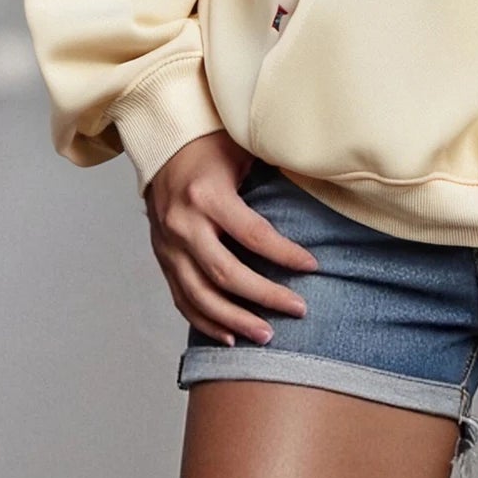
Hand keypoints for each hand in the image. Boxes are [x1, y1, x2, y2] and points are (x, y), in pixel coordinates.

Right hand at [143, 131, 319, 345]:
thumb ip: (272, 169)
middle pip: (226, 275)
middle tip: (298, 310)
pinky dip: (205, 321)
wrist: (161, 141)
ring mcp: (169, 245)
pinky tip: (228, 336)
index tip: (312, 266)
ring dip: (235, 320)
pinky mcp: (162, 257)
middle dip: (265, 297)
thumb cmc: (208, 142)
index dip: (284, 254)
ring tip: (266, 335)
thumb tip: (317, 182)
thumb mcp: (241, 148)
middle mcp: (184, 225)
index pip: (253, 235)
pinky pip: (182, 298)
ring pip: (200, 296)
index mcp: (207, 196)